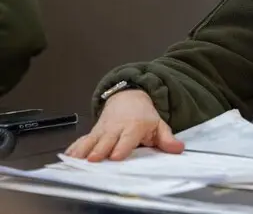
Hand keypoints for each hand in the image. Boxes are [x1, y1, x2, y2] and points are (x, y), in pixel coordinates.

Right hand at [64, 90, 183, 161]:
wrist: (129, 97)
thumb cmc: (144, 116)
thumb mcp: (159, 125)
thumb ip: (167, 138)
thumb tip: (179, 149)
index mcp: (134, 126)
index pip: (127, 138)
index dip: (122, 147)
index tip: (116, 156)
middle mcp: (116, 128)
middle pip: (107, 140)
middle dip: (100, 149)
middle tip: (93, 160)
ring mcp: (103, 130)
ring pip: (92, 140)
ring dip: (84, 150)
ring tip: (76, 160)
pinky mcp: (93, 132)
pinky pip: (83, 139)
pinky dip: (75, 147)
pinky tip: (68, 156)